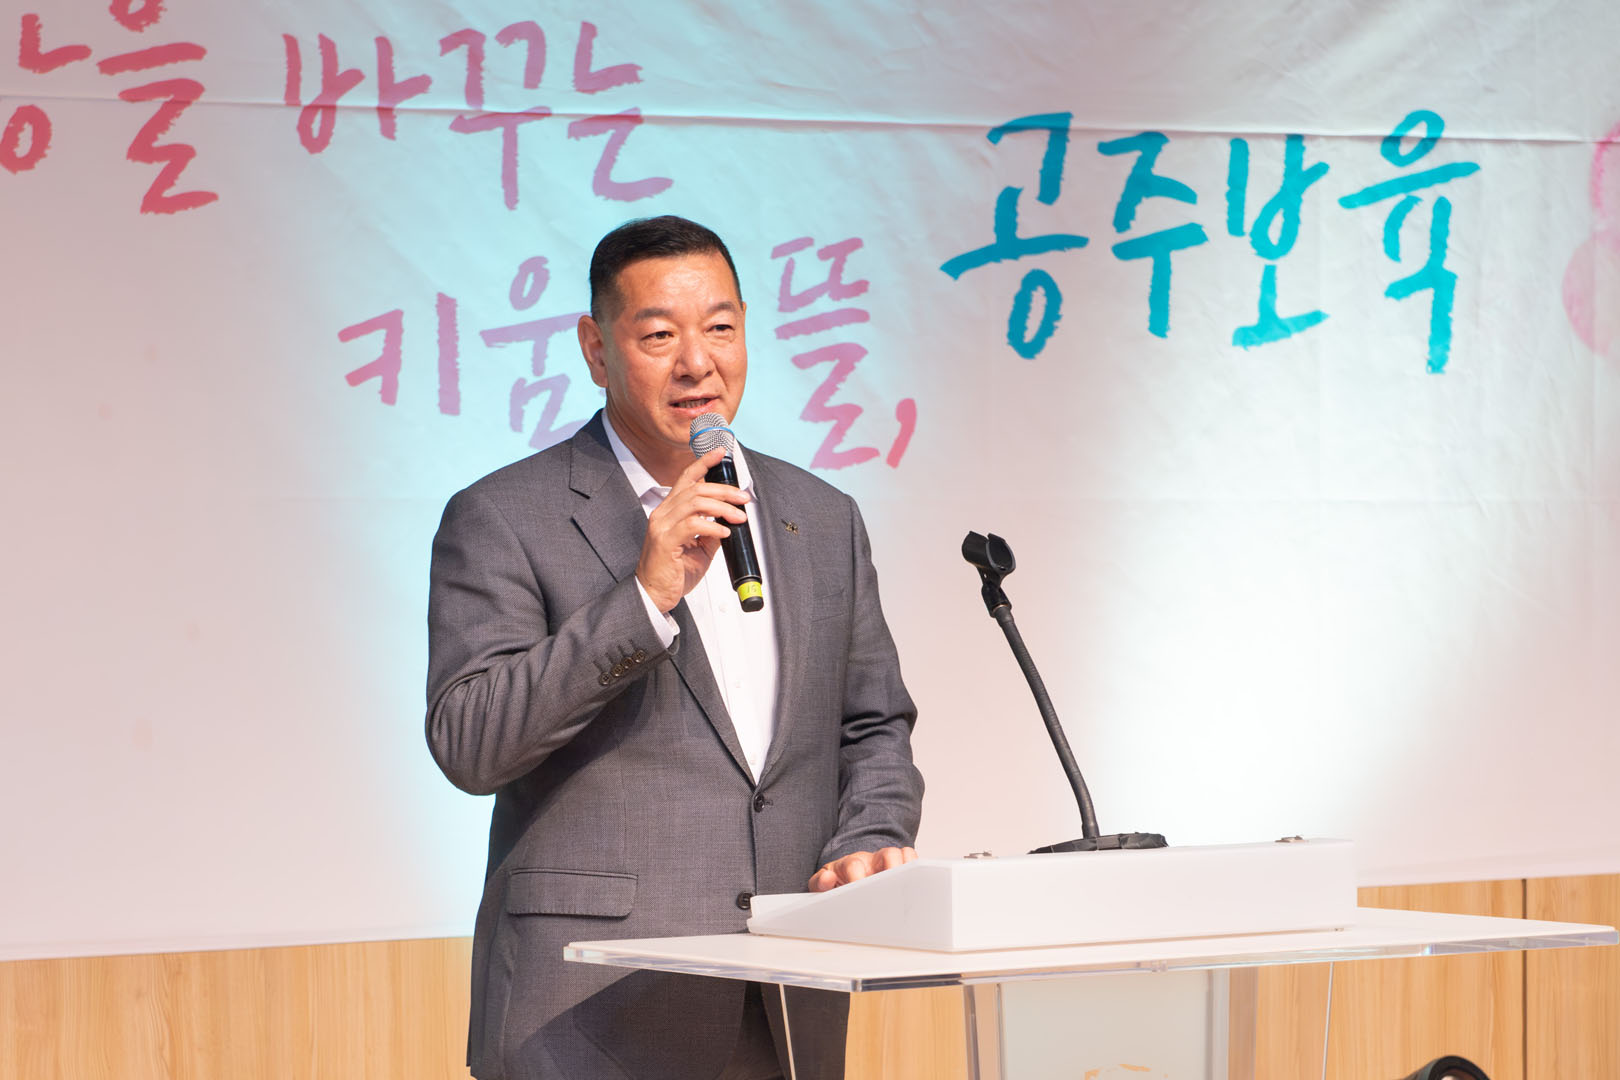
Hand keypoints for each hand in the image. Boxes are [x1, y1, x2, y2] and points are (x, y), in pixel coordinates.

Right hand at [636, 447, 749, 612]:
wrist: (653, 595)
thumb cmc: (672, 572)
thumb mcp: (699, 549)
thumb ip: (711, 532)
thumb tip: (729, 520)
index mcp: (669, 511)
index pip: (686, 479)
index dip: (703, 462)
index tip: (720, 453)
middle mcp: (663, 514)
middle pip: (696, 488)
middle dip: (724, 490)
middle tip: (743, 498)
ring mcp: (661, 526)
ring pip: (695, 502)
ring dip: (722, 507)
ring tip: (739, 516)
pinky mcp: (664, 541)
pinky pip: (692, 525)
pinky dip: (712, 525)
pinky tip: (724, 531)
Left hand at [807, 846, 917, 891]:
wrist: (847, 878)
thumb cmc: (838, 883)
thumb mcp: (822, 884)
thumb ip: (819, 883)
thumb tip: (827, 879)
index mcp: (851, 864)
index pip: (855, 864)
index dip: (858, 877)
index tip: (860, 891)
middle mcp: (872, 860)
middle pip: (888, 854)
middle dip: (892, 869)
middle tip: (891, 890)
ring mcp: (888, 862)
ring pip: (903, 855)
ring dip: (907, 870)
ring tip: (906, 890)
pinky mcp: (900, 868)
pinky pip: (913, 861)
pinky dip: (916, 871)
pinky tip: (914, 890)